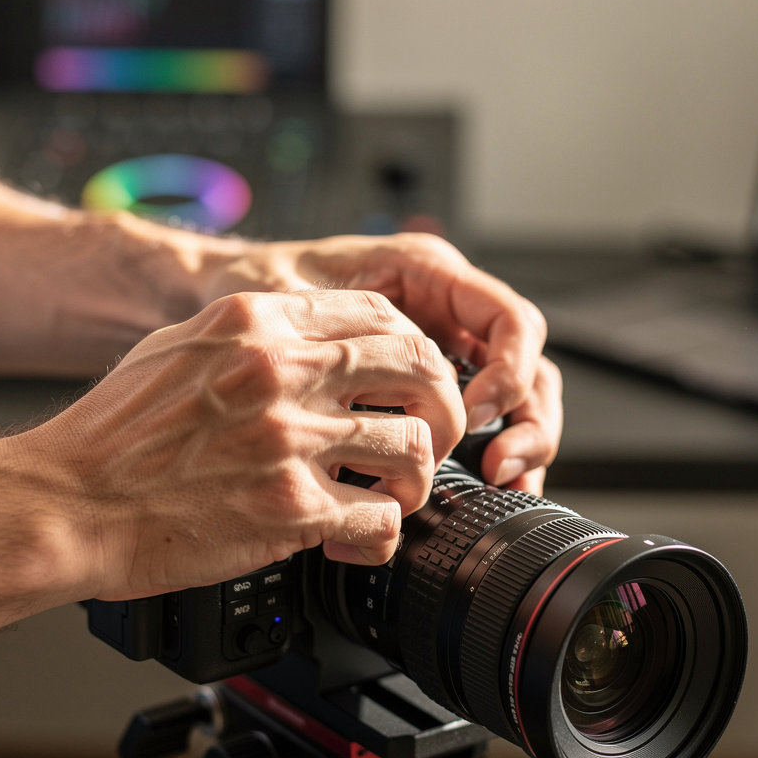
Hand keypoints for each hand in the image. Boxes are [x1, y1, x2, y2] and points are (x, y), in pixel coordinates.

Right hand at [8, 288, 466, 603]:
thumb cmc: (120, 430)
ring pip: (415, 448)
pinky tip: (358, 540)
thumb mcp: (186, 345)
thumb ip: (261, 334)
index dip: (417, 350)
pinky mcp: (288, 510)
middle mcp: (280, 371)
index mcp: (258, 322)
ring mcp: (288, 440)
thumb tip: (328, 340)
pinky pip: (381, 520)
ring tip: (394, 496)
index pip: (383, 314)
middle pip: (421, 370)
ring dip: (416, 480)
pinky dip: (382, 536)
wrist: (69, 502)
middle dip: (445, 408)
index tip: (416, 383)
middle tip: (434, 437)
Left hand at [219, 233, 562, 492]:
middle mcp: (448, 310)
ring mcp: (447, 348)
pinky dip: (495, 450)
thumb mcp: (286, 292)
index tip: (471, 413)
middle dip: (527, 418)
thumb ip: (328, 323)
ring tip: (497, 479)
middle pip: (530, 363)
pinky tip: (487, 483)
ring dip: (521, 440)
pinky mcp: (433, 384)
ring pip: (519, 395)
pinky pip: (488, 416)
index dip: (507, 369)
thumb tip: (369, 378)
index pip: (508, 318)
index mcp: (429, 274)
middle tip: (496, 464)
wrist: (227, 290)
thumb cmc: (259, 281)